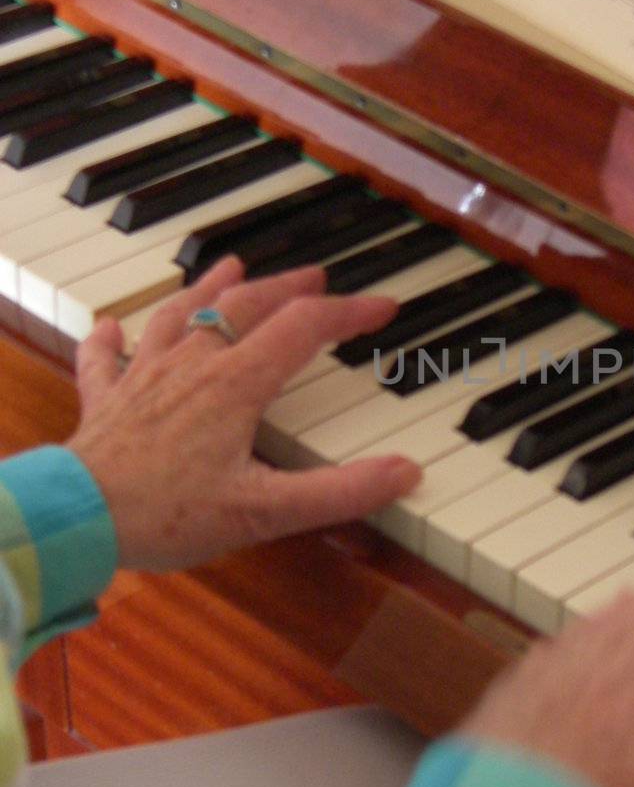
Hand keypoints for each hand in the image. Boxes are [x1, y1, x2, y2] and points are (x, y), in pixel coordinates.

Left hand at [67, 256, 420, 571]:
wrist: (76, 519)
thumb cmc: (166, 514)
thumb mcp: (266, 512)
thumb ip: (340, 492)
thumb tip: (404, 473)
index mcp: (235, 384)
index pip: (305, 327)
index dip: (350, 312)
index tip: (382, 307)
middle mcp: (191, 365)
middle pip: (246, 306)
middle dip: (287, 287)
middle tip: (315, 275)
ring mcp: (143, 377)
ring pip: (179, 315)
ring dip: (209, 288)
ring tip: (229, 267)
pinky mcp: (106, 401)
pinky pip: (105, 358)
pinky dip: (110, 338)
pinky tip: (109, 327)